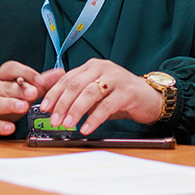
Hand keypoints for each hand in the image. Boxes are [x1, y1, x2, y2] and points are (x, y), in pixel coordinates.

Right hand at [0, 61, 63, 135]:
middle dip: (19, 90)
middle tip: (33, 93)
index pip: (11, 68)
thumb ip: (40, 82)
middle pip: (4, 86)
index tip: (40, 81)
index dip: (26, 73)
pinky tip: (10, 128)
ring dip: (9, 105)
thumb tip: (60, 73)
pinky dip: (0, 126)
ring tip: (23, 107)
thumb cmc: (5, 98)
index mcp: (0, 75)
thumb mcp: (23, 89)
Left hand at [38, 59, 163, 134]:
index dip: (54, 93)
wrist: (149, 98)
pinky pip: (106, 105)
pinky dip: (94, 118)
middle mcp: (102, 68)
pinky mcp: (127, 92)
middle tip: (54, 119)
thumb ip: (76, 93)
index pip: (67, 78)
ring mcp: (115, 78)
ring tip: (67, 124)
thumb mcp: (95, 92)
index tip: (44, 107)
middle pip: (76, 84)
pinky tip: (86, 128)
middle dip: (62, 103)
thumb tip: (52, 101)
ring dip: (76, 110)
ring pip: (89, 93)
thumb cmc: (119, 96)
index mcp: (91, 66)